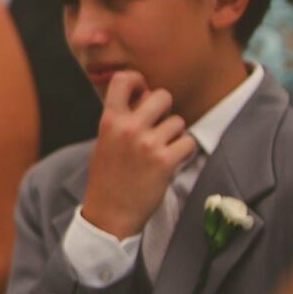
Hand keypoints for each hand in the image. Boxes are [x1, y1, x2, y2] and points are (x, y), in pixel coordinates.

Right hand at [79, 71, 196, 240]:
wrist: (110, 214)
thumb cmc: (107, 177)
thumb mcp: (104, 141)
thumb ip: (121, 118)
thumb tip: (146, 96)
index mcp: (109, 120)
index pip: (123, 79)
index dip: (138, 81)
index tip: (142, 93)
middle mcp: (128, 128)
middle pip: (162, 95)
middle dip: (165, 109)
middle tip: (158, 125)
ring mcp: (147, 144)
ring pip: (178, 121)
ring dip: (175, 134)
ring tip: (162, 149)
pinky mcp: (165, 162)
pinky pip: (188, 142)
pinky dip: (184, 151)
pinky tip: (171, 161)